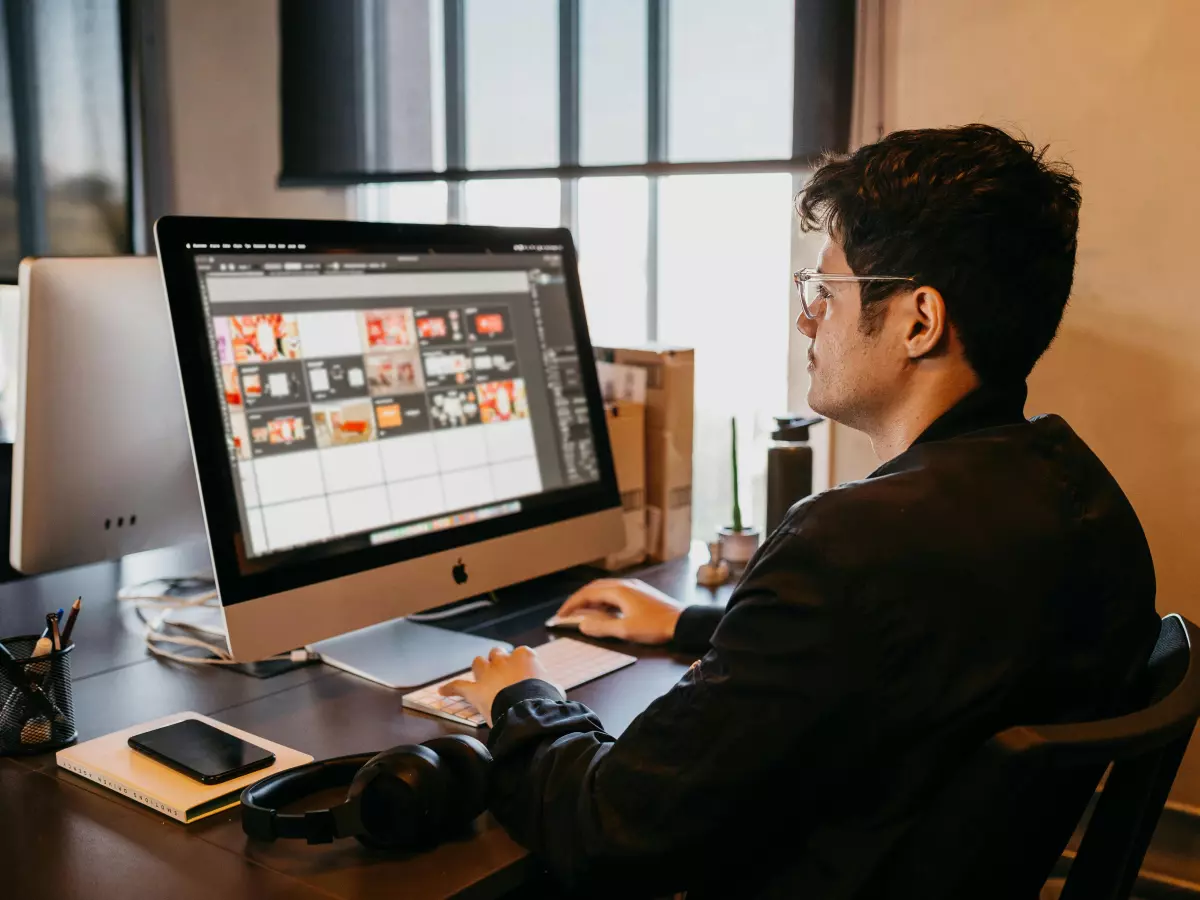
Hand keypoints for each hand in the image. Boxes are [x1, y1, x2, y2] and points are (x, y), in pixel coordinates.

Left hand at [439, 646, 552, 726]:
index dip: (520, 665)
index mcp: (525, 656)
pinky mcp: (475, 689)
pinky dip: (450, 689)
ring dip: (480, 668)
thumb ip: (549, 685)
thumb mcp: (554, 689)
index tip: (524, 675)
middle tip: (502, 674)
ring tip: (481, 676)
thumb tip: (552, 690)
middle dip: (498, 662)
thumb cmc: (544, 698)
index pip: (521, 654)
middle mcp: (504, 659)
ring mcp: (488, 673)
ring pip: (478, 662)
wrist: (528, 710)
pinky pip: (458, 686)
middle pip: (497, 654)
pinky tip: (442, 691)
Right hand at [555, 578, 684, 644]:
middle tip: (567, 613)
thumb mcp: (625, 630)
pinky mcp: (639, 594)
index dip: (571, 604)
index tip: (560, 615)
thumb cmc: (655, 626)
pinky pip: (615, 593)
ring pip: (605, 590)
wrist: (682, 622)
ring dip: (591, 600)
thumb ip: (601, 627)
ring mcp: (633, 588)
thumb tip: (582, 624)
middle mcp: (624, 585)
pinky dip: (603, 601)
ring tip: (582, 613)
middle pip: (594, 588)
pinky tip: (603, 612)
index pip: (587, 593)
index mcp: (618, 590)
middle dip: (578, 600)